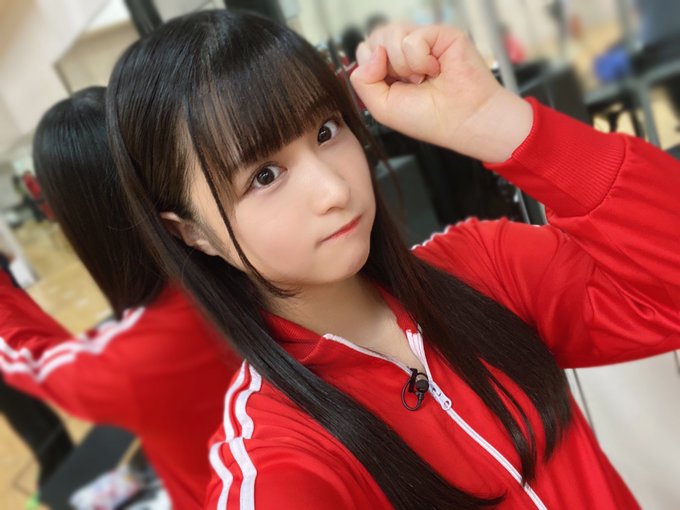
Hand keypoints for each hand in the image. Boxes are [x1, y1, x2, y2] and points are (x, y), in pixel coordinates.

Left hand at [350, 24, 532, 162]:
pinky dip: (420, 60)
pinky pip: (412, 38)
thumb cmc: (429, 118)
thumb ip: (363, 81)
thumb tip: (372, 52)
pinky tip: (435, 70)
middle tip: (409, 84)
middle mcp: (406, 52)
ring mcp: (423, 41)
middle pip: (375, 38)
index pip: (365, 50)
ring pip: (390, 34)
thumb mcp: (381, 107)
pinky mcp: (439, 33)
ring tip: (423, 78)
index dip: (371, 68)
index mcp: (391, 68)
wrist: (462, 120)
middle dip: (386, 66)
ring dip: (403, 65)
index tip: (392, 87)